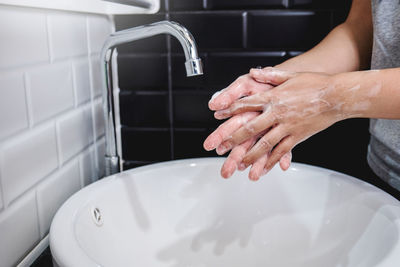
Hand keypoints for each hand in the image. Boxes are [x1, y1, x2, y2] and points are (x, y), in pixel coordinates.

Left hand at [213, 68, 342, 178]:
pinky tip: (264, 168)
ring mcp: (288, 126)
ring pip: (265, 144)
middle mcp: (278, 113)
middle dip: (234, 138)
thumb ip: (269, 75)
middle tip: (222, 147)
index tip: (219, 114)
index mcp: (274, 97)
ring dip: (251, 155)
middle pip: (251, 128)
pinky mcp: (298, 136)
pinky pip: (282, 151)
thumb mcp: (290, 75)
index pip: (247, 104)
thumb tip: (253, 72)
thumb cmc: (315, 84)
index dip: (231, 109)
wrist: (337, 96)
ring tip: (240, 164)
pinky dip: (271, 161)